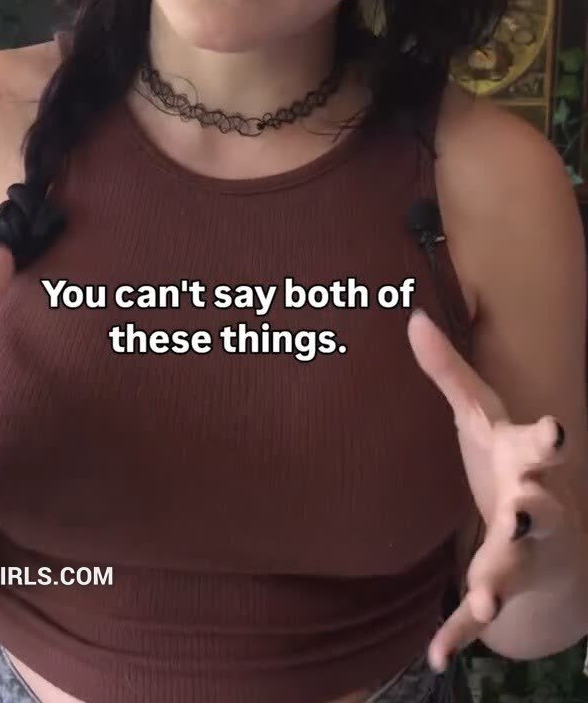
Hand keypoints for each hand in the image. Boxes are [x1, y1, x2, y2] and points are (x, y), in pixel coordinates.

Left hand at [406, 307, 580, 672]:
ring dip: (501, 579)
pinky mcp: (501, 587)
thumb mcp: (480, 417)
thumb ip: (449, 372)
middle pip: (542, 510)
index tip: (556, 430)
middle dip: (535, 511)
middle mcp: (534, 508)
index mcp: (525, 461)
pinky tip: (438, 654)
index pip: (540, 446)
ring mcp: (522, 554)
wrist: (541, 537)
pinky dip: (461, 632)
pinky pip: (480, 613)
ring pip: (516, 567)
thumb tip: (412, 314)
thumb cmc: (506, 462)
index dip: (548, 440)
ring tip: (486, 597)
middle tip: (522, 513)